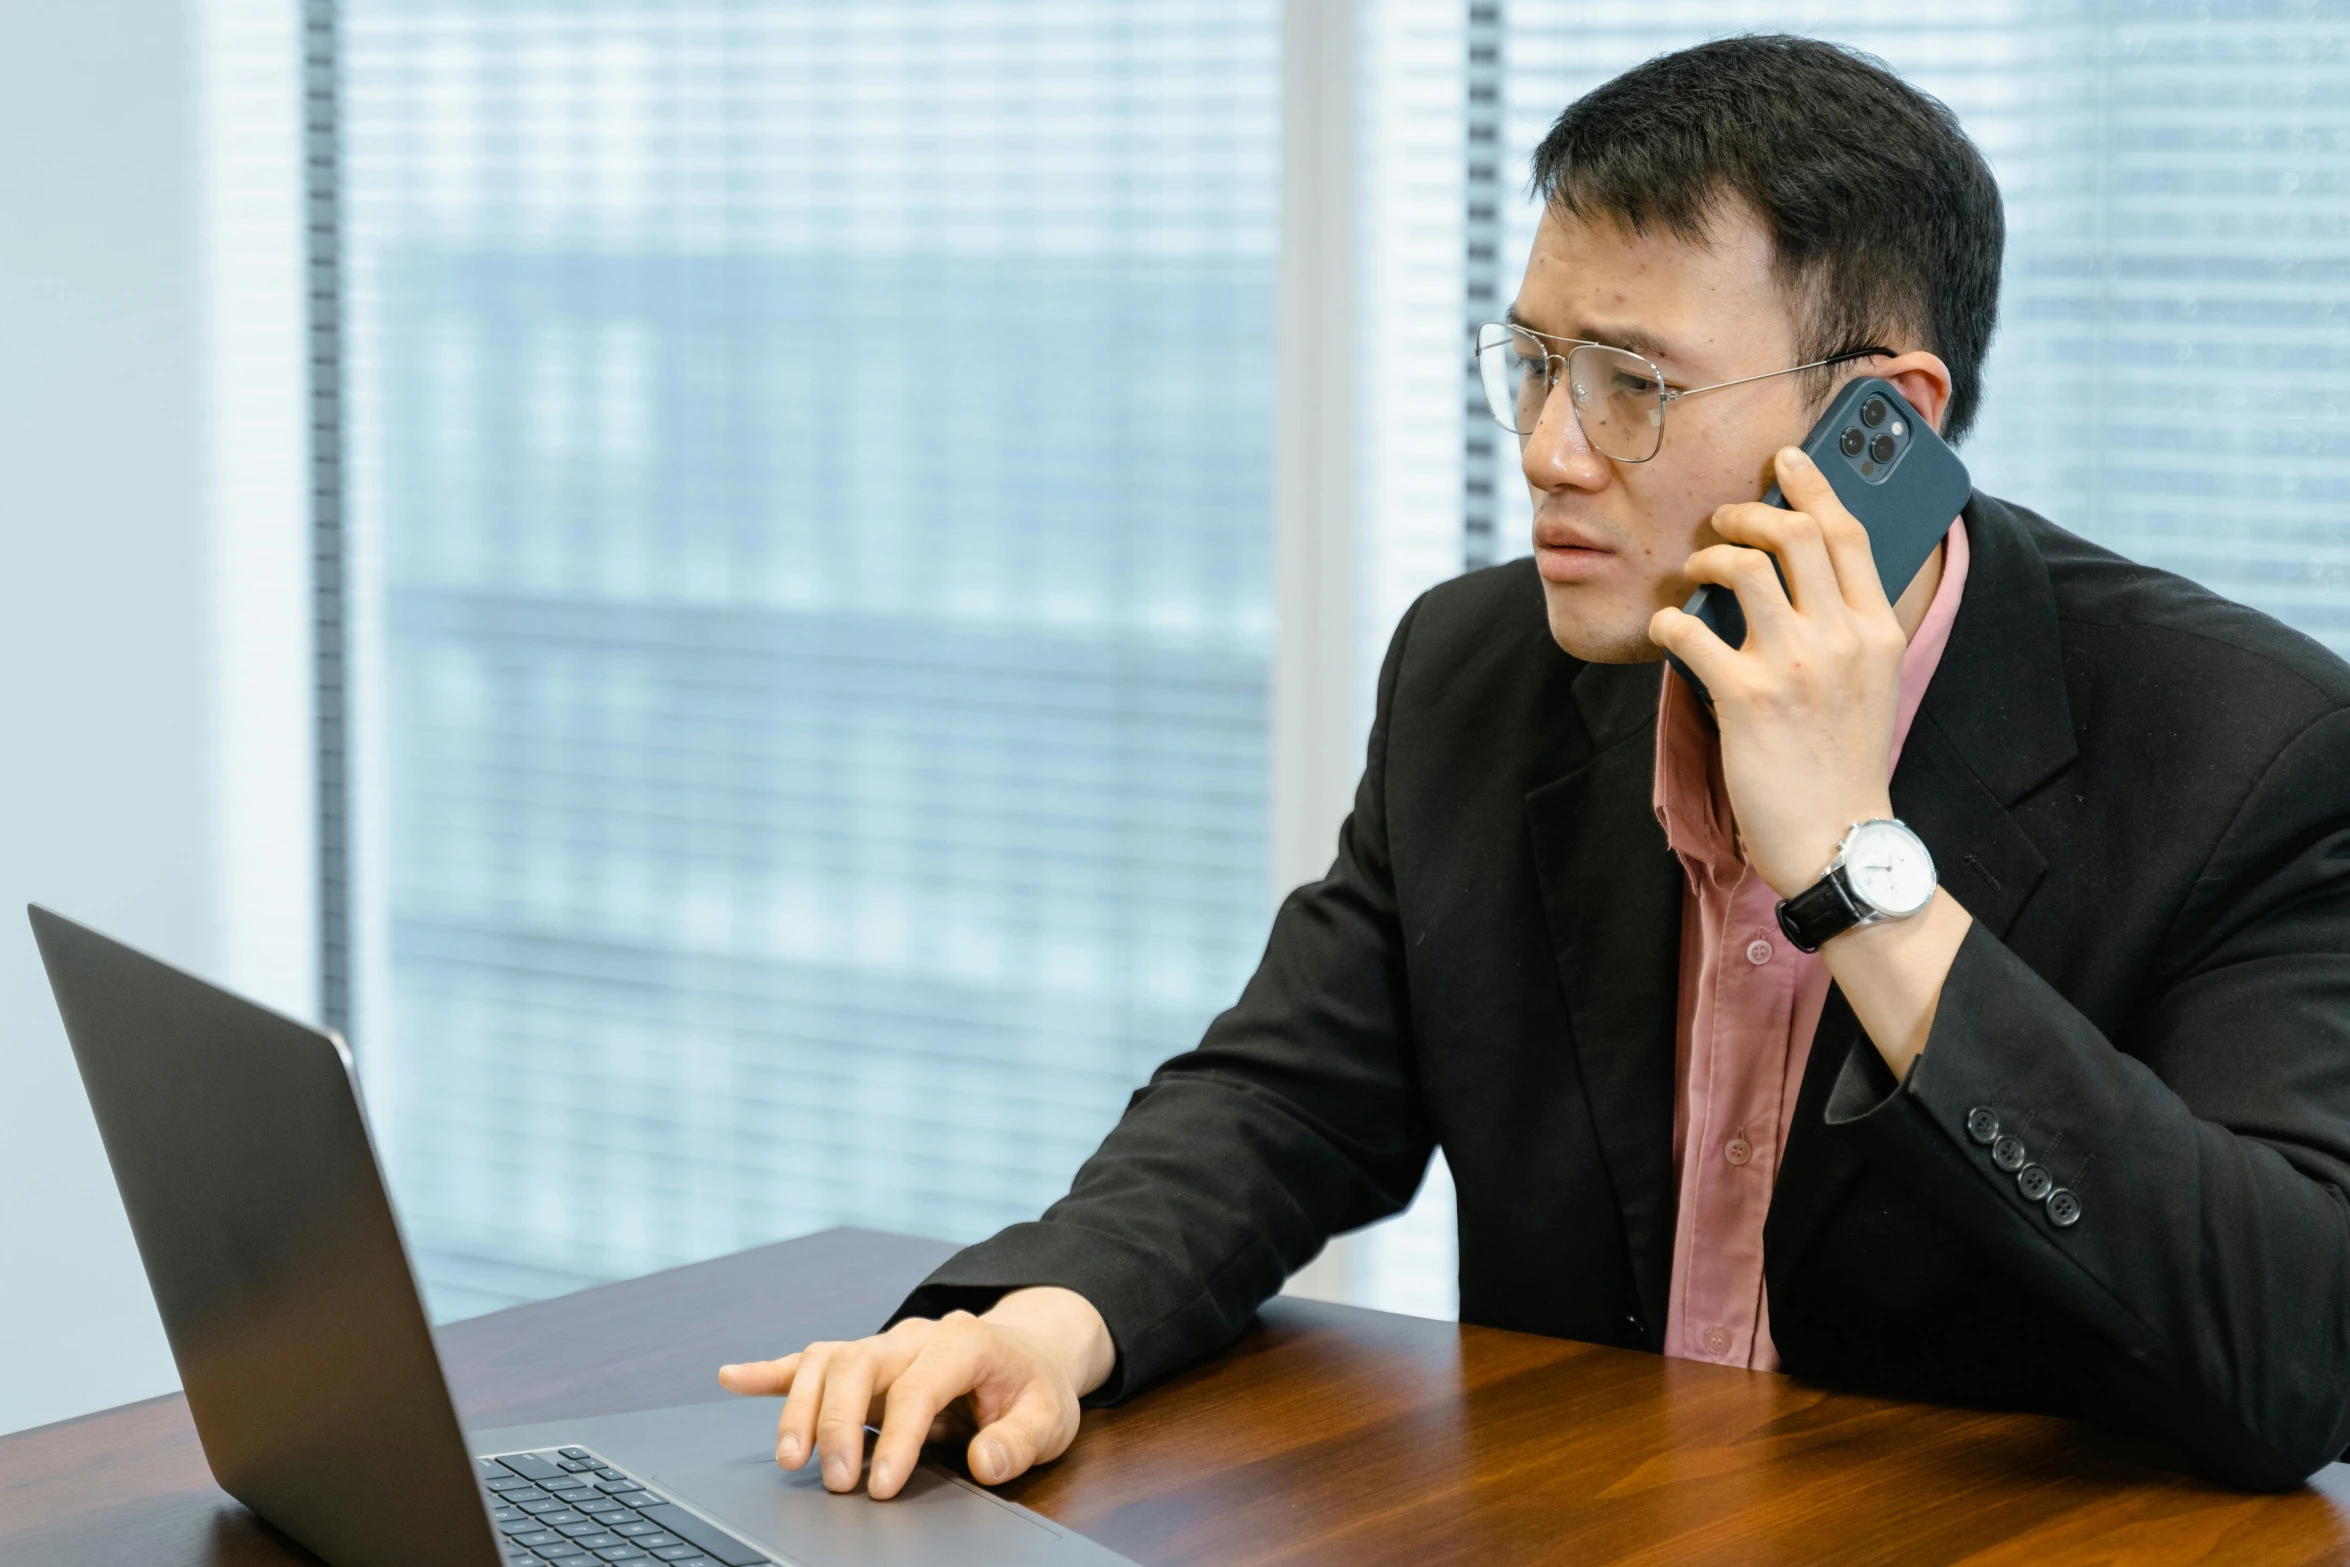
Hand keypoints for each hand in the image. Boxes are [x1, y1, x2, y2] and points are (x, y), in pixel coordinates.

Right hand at [714, 1285, 1113, 1499]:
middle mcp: (914, 1337)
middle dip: (840, 1423)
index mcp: (963, 1342)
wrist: (1026, 1352)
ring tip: (791, 1460)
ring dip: (801, 1408)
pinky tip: (732, 1378)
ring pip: (827, 1361)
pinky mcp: (862, 1362)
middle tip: (838, 1484)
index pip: (920, 1385)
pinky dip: (769, 1371)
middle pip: (859, 1364)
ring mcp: (883, 1346)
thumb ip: (1020, 1439)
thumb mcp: (1052, 1417)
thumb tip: (984, 1462)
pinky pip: (809, 1360)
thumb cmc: (1032, 1387)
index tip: (883, 1487)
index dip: (899, 1437)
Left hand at [1647, 445, 1907, 897]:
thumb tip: (1799, 573)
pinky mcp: (1747, 697)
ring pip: (1743, 566)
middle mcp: (1842, 637)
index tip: (1786, 461)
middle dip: (1748, 511)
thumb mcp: (1870, 682)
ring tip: (1694, 574)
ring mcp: (1795, 665)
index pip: (1848, 533)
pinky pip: (1690, 629)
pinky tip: (1666, 632)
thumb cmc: (1842, 760)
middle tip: (1723, 521)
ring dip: (1707, 559)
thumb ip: (1846, 625)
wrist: (1837, 837)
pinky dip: (1669, 622)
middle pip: (1796, 533)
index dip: (1813, 486)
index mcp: (1878, 629)